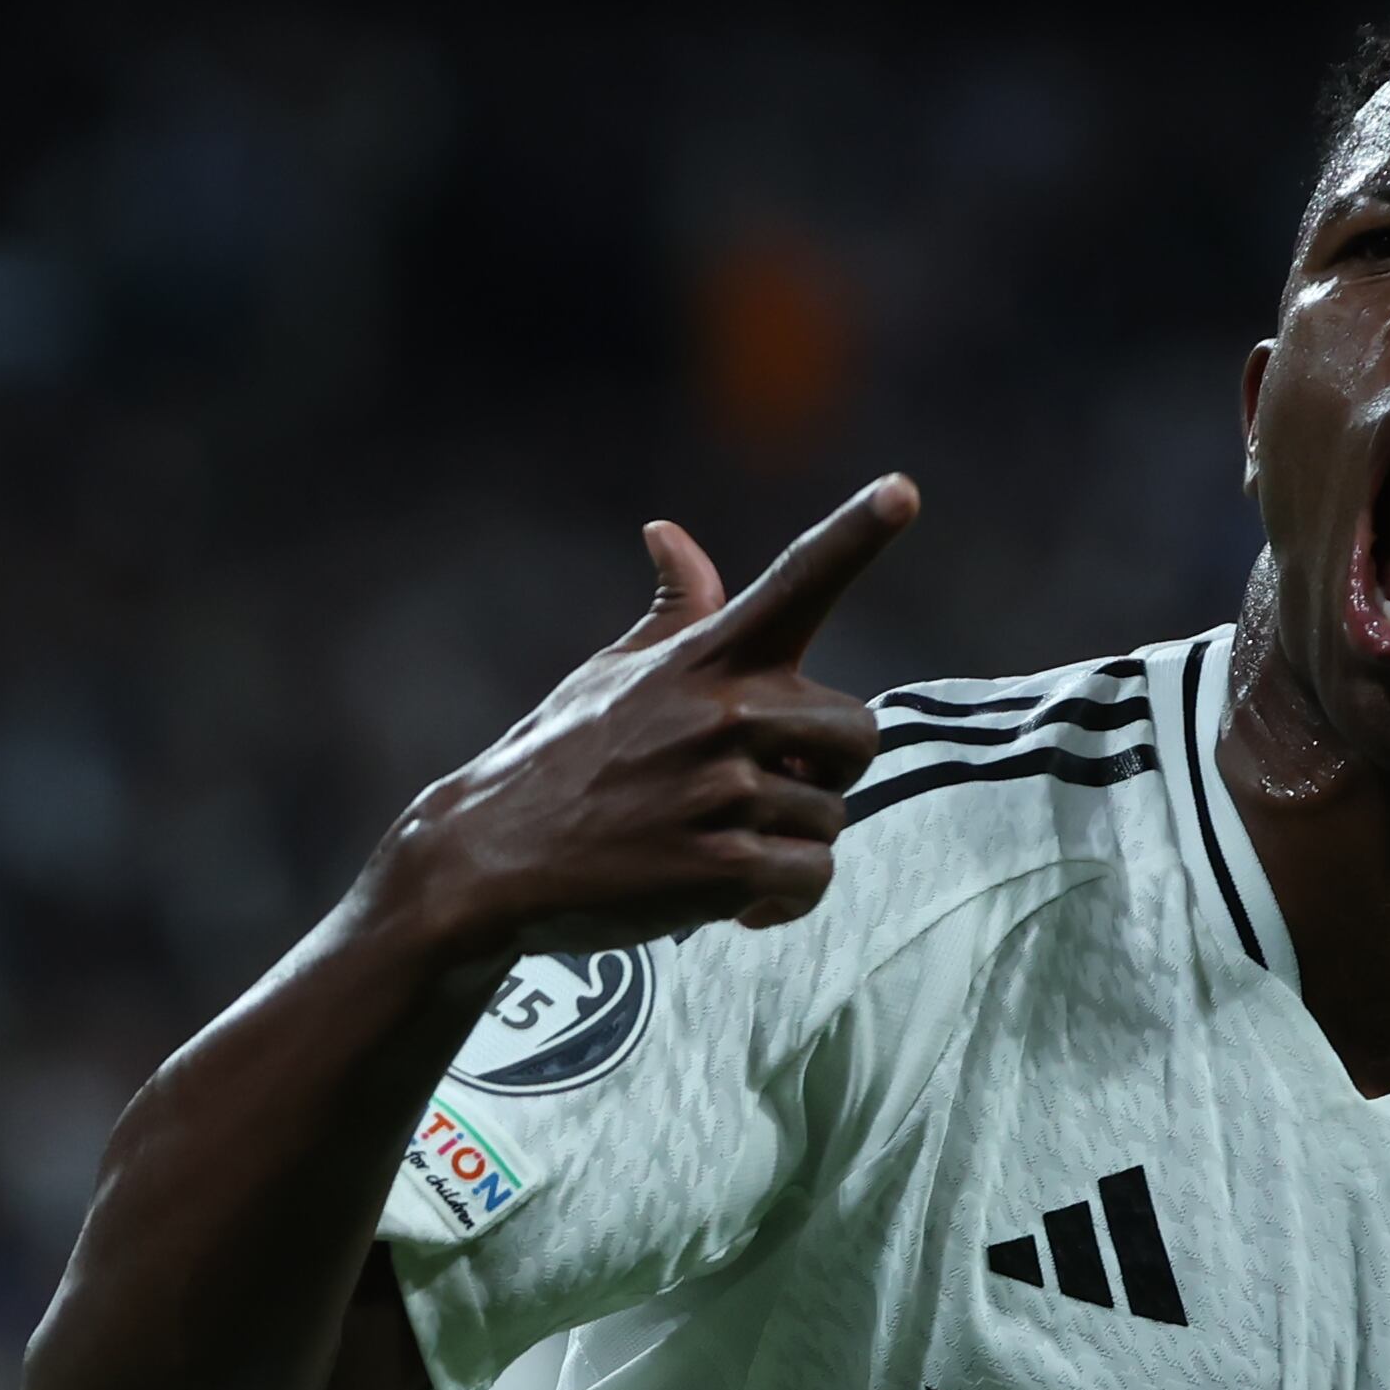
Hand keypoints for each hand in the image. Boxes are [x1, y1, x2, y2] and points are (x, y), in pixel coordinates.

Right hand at [376, 475, 919, 967]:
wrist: (486, 861)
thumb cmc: (557, 760)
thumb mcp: (610, 673)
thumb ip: (675, 613)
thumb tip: (669, 531)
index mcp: (702, 658)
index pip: (794, 581)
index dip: (856, 533)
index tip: (904, 489)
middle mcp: (719, 713)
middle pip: (857, 732)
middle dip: (826, 770)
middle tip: (763, 790)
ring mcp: (719, 791)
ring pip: (832, 817)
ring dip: (791, 842)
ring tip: (722, 843)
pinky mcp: (718, 868)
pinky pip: (811, 877)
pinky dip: (782, 898)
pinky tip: (733, 900)